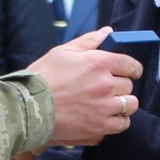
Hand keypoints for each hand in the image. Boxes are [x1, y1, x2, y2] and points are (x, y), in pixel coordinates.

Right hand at [32, 27, 143, 147]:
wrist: (26, 108)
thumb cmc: (42, 78)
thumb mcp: (62, 52)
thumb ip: (89, 41)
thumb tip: (108, 32)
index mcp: (98, 62)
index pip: (130, 64)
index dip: (132, 68)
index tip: (130, 71)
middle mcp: (105, 84)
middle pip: (129, 85)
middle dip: (120, 85)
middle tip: (107, 88)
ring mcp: (104, 107)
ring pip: (130, 105)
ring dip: (123, 103)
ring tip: (110, 103)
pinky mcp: (99, 127)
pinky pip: (122, 124)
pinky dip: (118, 121)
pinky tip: (107, 117)